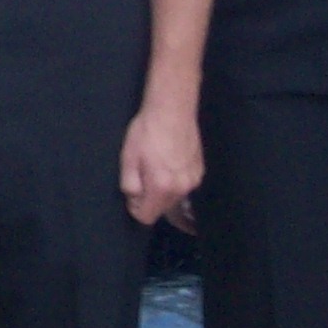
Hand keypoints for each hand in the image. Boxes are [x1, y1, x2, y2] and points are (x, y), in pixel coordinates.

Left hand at [120, 96, 201, 226]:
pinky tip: (169, 161)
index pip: (146, 217)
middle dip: (149, 199)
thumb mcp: (128, 159)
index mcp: (162, 187)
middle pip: (162, 210)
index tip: (133, 191)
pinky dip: (174, 181)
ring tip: (156, 165)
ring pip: (173, 198)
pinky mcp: (200, 171)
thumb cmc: (147, 132)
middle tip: (143, 174)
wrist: (172, 110)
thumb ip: (129, 186)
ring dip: (163, 190)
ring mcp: (194, 180)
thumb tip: (135, 198)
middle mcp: (182, 188)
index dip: (135, 207)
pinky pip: (183, 186)